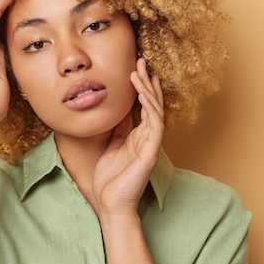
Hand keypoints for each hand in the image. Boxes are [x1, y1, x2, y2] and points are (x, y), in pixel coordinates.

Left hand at [92, 58, 164, 216]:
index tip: (137, 68)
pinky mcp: (151, 151)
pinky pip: (154, 123)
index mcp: (139, 136)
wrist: (110, 203)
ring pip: (154, 109)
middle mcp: (147, 137)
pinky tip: (142, 93)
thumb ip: (118, 129)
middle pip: (152, 103)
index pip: (145, 106)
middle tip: (142, 61)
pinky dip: (149, 106)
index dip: (143, 87)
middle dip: (148, 81)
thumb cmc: (109, 179)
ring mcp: (151, 143)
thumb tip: (119, 111)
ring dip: (147, 89)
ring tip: (138, 71)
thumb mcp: (111, 146)